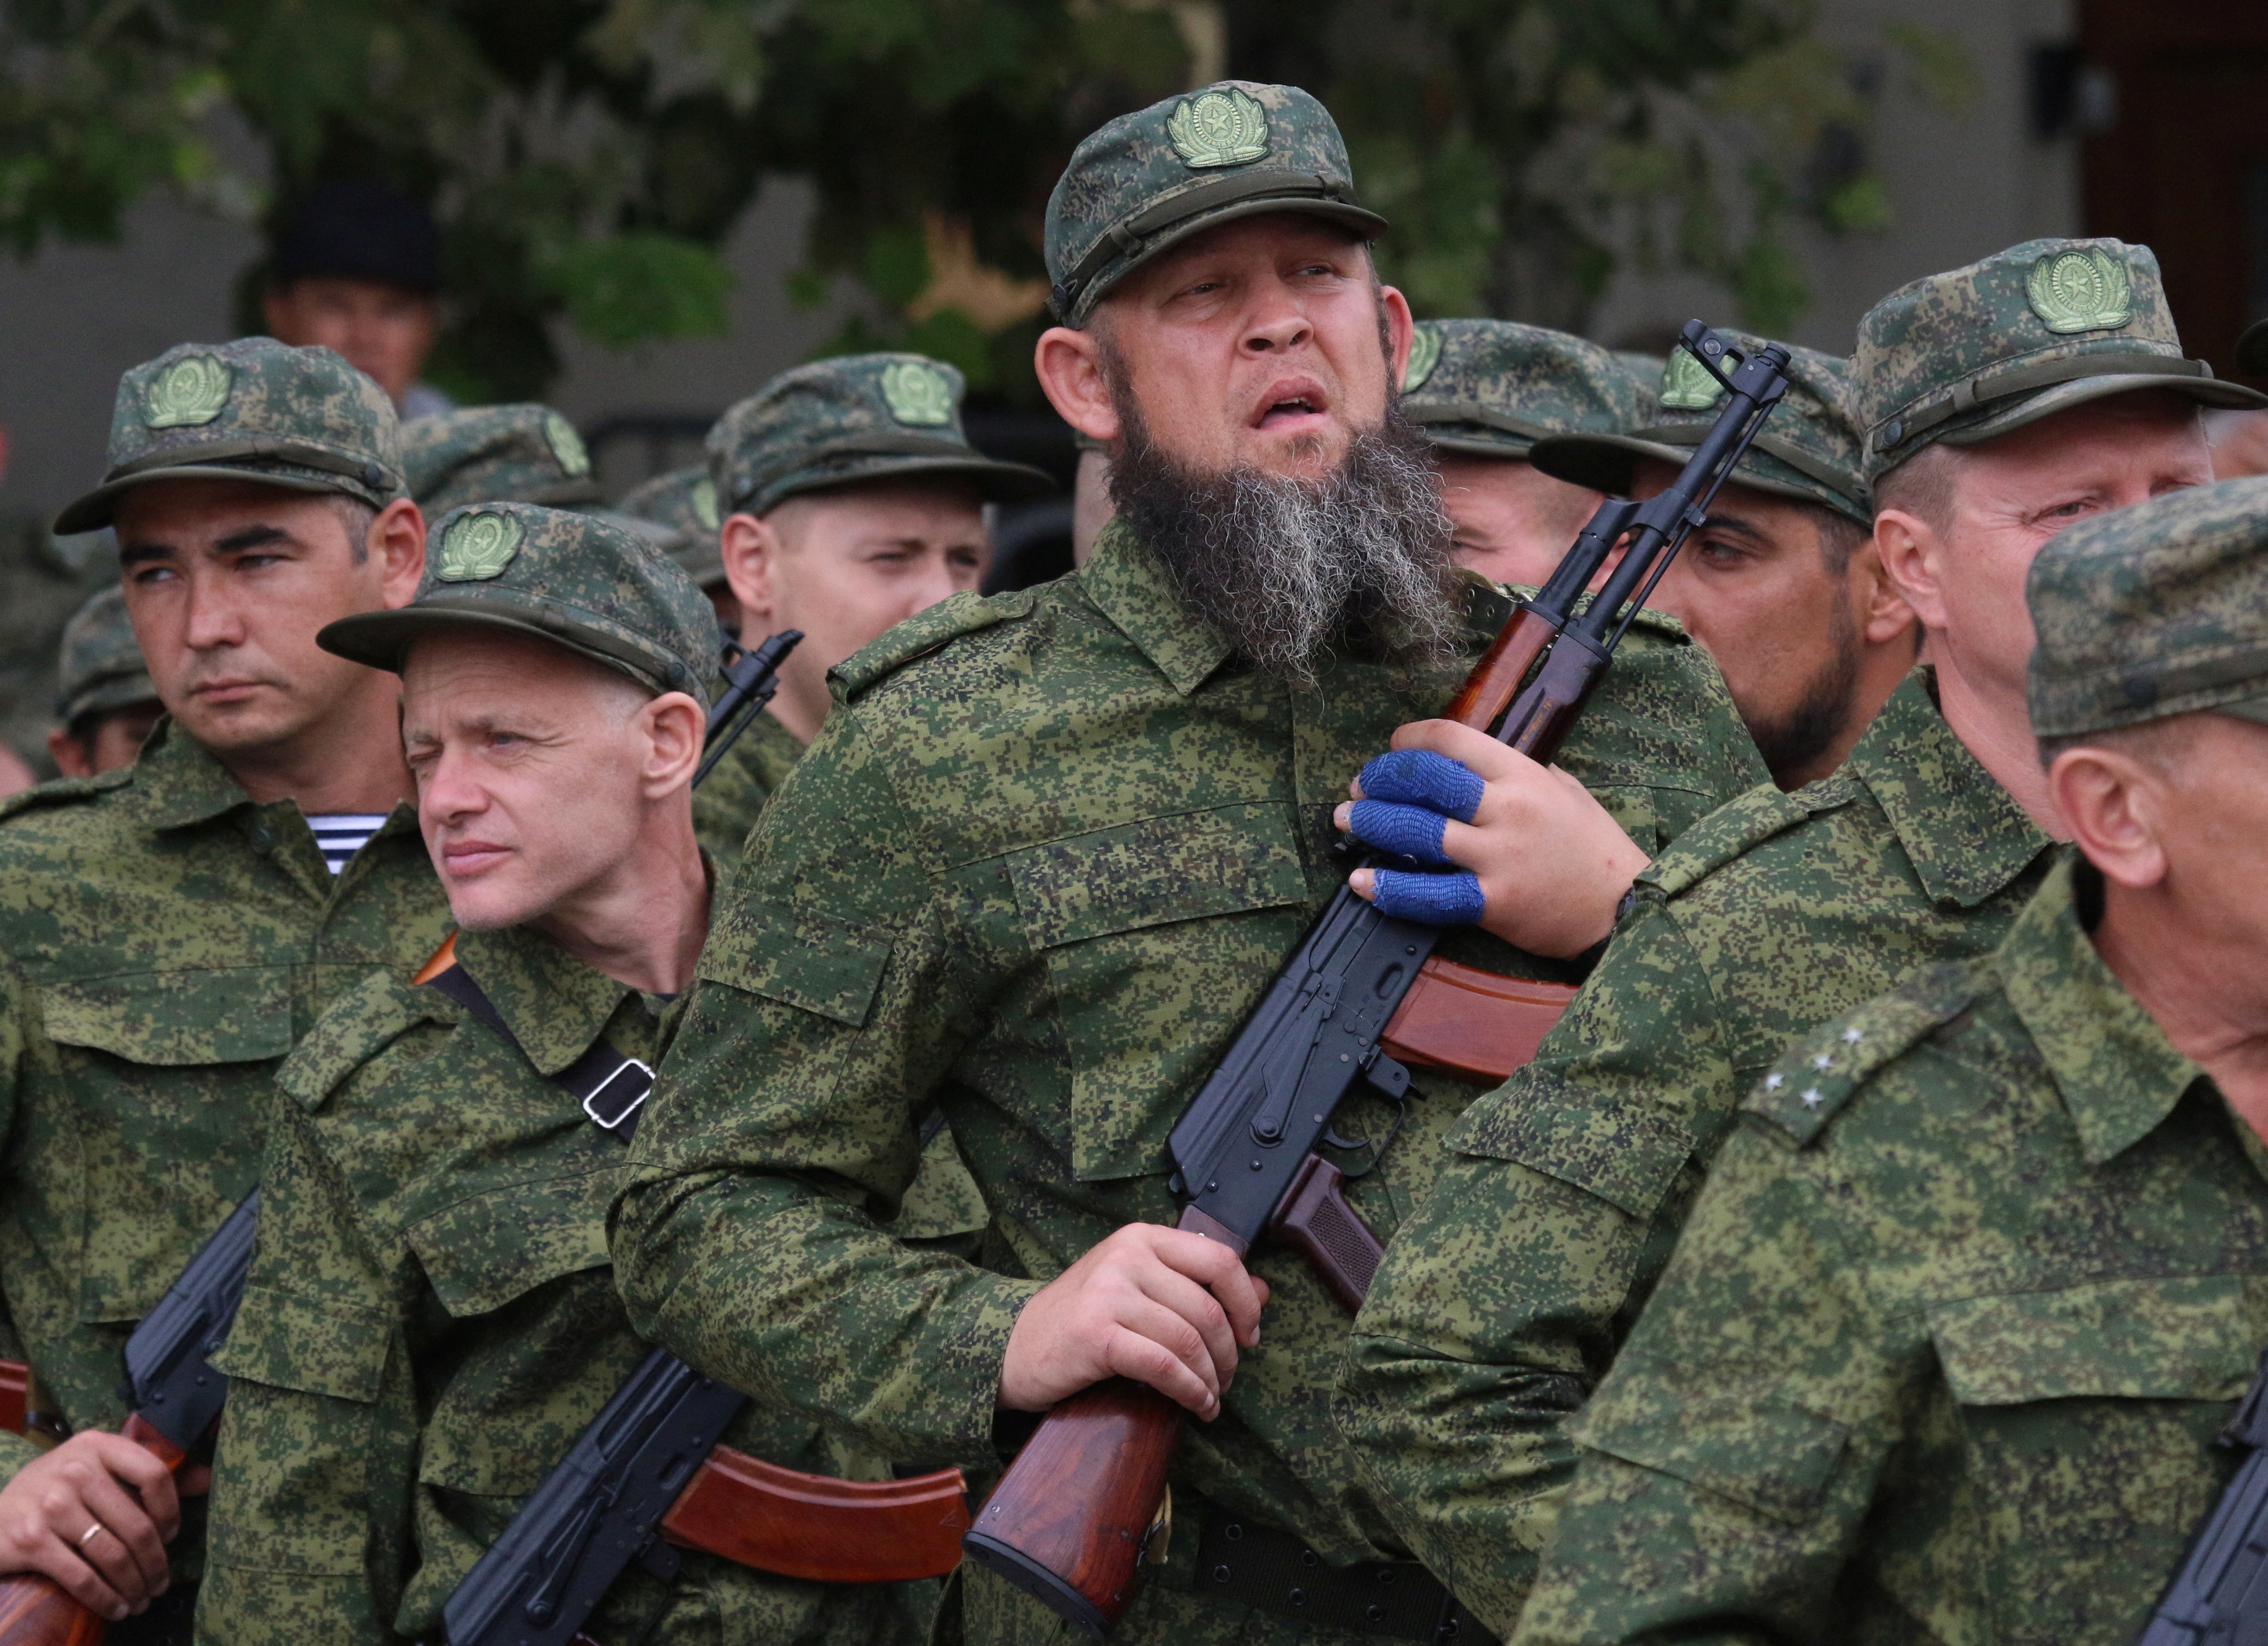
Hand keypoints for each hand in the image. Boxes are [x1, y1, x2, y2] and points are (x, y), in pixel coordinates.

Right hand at [0, 1430, 178, 1618]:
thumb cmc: (52, 1492)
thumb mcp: (93, 1468)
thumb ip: (142, 1474)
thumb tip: (209, 1479)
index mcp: (97, 1445)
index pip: (154, 1473)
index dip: (171, 1510)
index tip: (171, 1536)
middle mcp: (75, 1470)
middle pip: (137, 1524)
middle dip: (155, 1563)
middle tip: (160, 1584)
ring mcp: (50, 1504)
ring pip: (113, 1555)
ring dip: (134, 1586)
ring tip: (142, 1601)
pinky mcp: (31, 1540)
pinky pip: (82, 1577)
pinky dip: (105, 1599)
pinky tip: (116, 1608)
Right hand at [1000, 1222, 1270, 1417]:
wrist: (1014, 1345)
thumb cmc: (1082, 1318)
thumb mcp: (1139, 1287)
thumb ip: (1196, 1284)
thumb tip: (1263, 1292)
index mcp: (1141, 1237)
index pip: (1219, 1259)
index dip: (1245, 1301)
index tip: (1251, 1334)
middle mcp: (1127, 1256)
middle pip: (1207, 1307)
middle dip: (1229, 1352)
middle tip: (1228, 1378)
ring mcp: (1109, 1293)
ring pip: (1188, 1338)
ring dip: (1211, 1378)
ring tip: (1211, 1398)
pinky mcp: (1096, 1334)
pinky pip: (1163, 1365)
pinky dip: (1189, 1390)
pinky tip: (1196, 1405)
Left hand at [1337, 719, 1650, 958]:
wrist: (1624, 905)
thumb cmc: (1593, 845)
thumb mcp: (1562, 788)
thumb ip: (1513, 773)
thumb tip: (1465, 761)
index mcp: (1522, 775)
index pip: (1451, 740)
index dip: (1411, 739)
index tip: (1393, 747)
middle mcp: (1506, 811)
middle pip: (1426, 782)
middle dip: (1381, 780)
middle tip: (1359, 787)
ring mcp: (1498, 858)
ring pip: (1419, 835)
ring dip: (1374, 825)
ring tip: (1348, 822)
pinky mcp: (1493, 902)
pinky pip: (1431, 895)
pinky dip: (1392, 889)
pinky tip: (1364, 883)